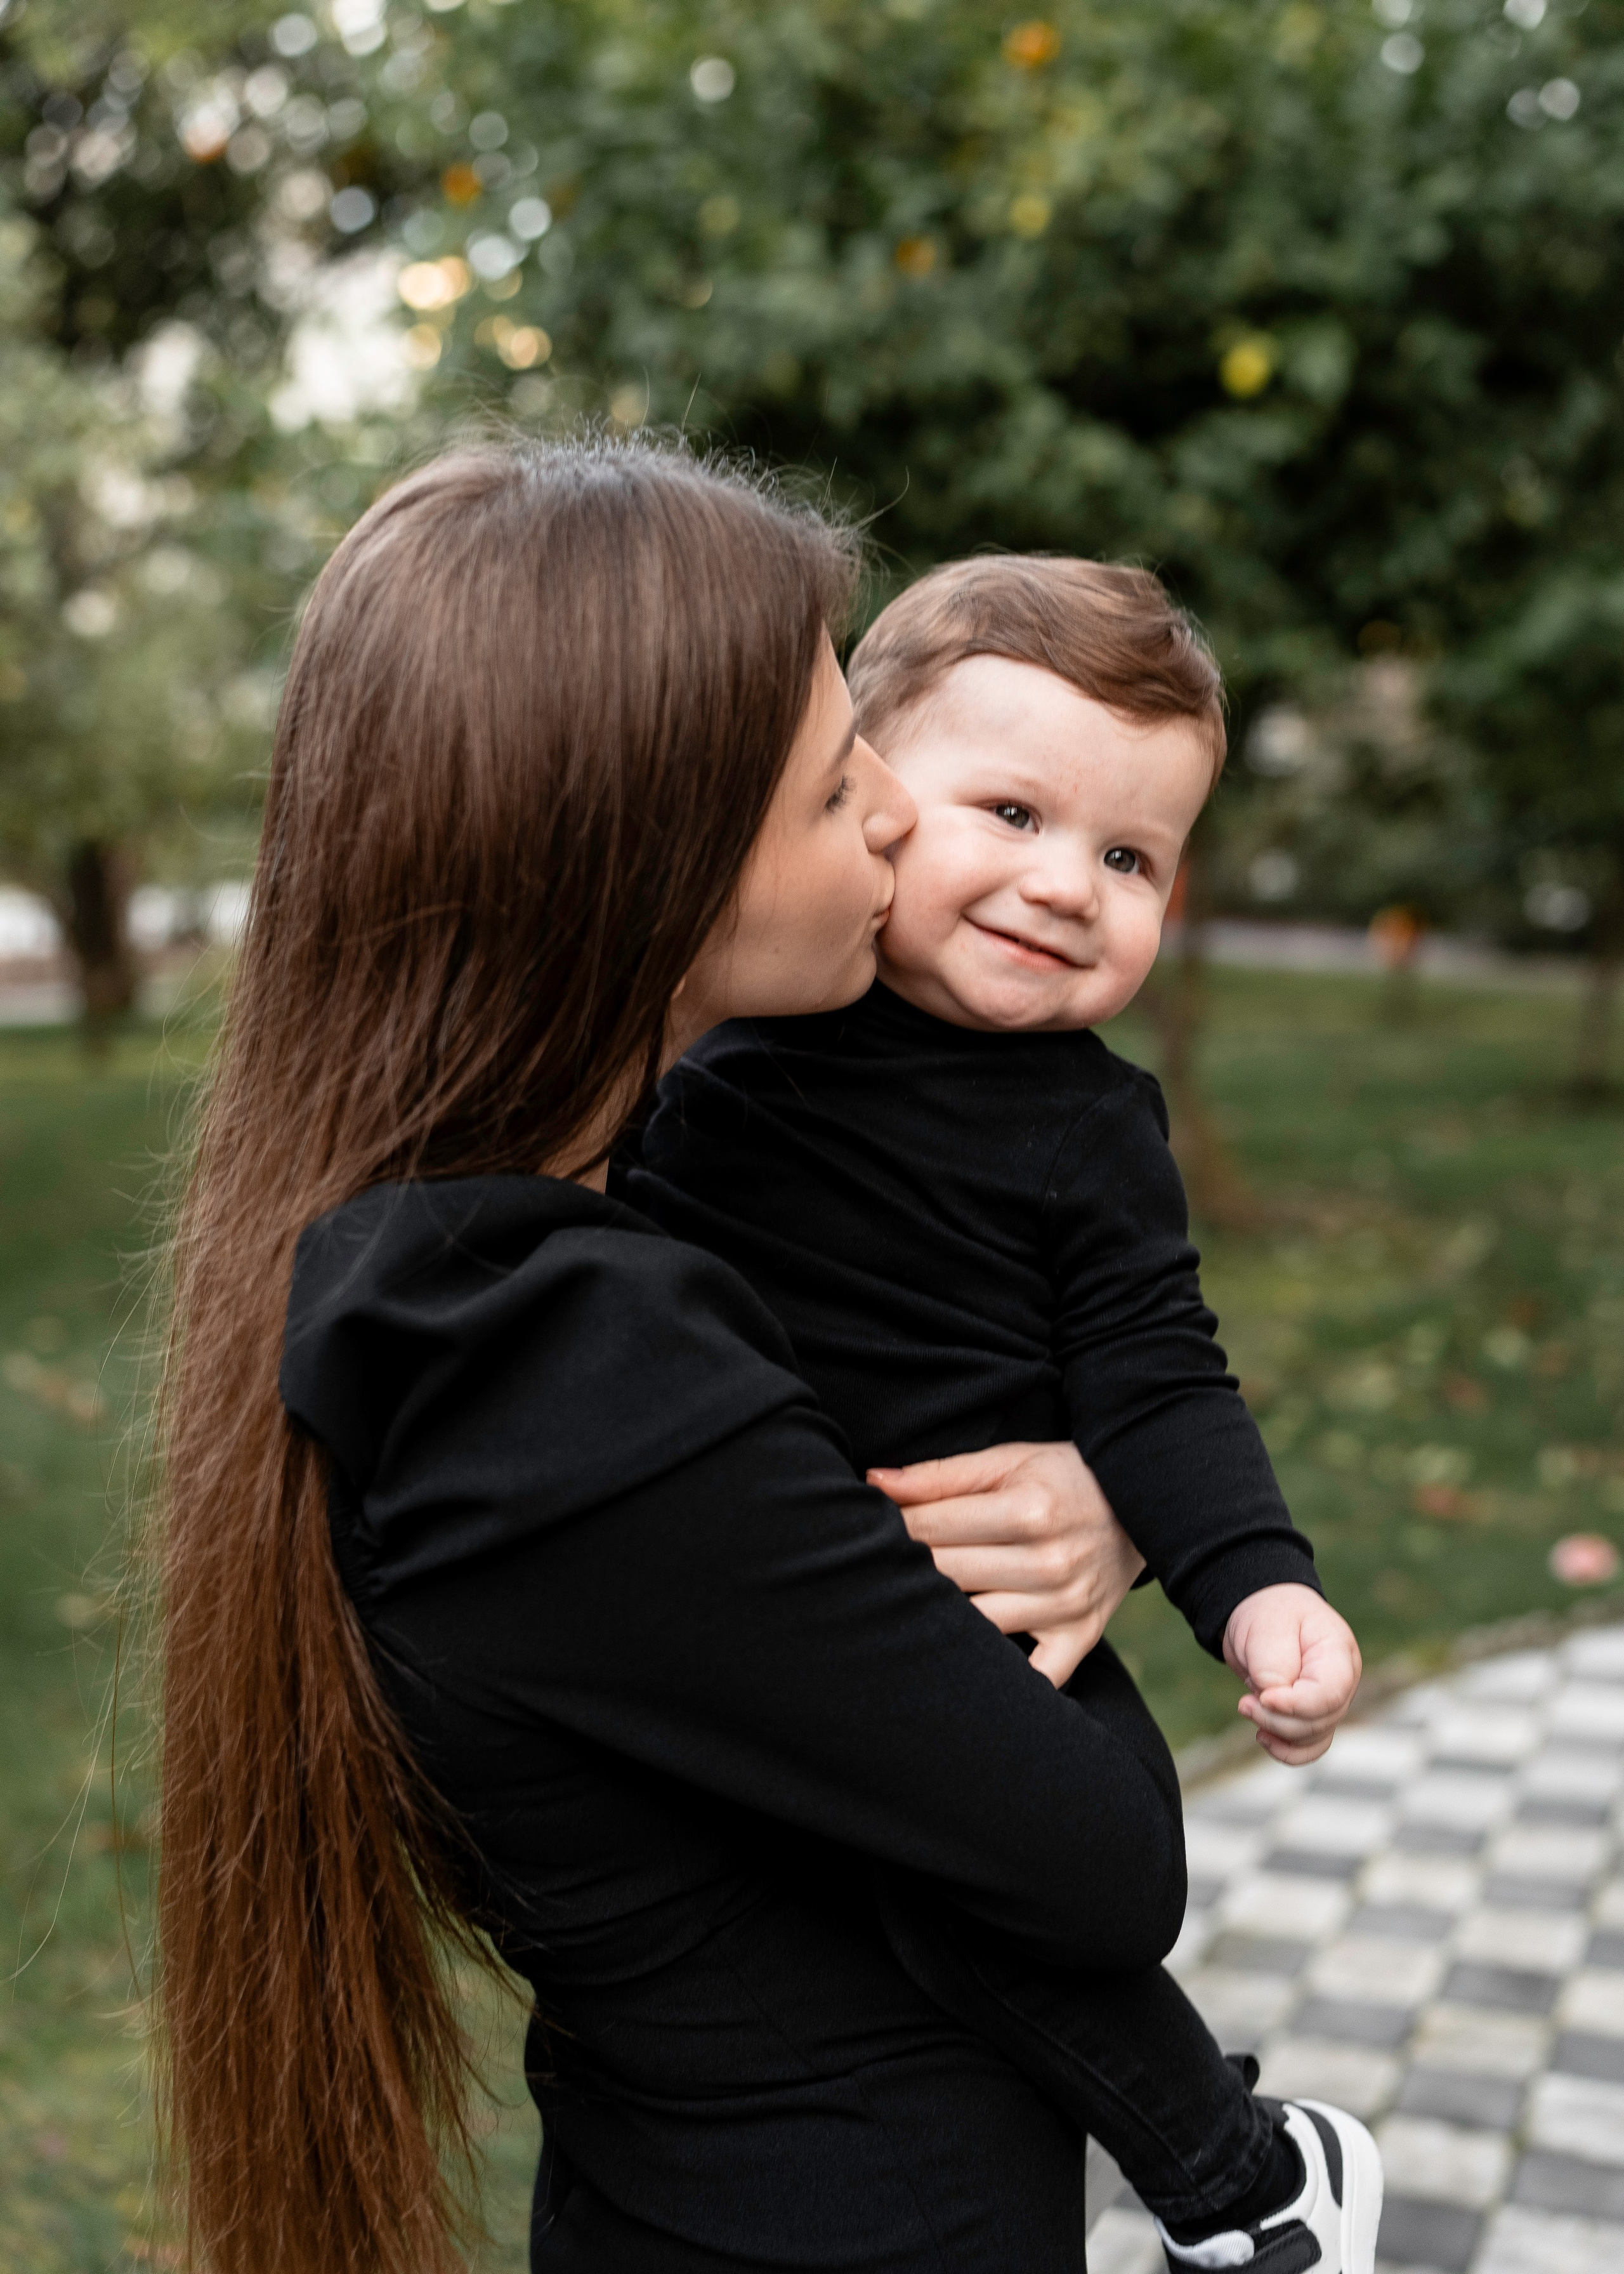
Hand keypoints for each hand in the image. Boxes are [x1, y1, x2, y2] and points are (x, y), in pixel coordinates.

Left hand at [868, 1441, 1145, 1687]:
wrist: (1146, 1504)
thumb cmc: (1063, 1477)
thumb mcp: (1008, 1460)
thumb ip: (940, 1475)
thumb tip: (873, 1480)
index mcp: (1029, 1510)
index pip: (932, 1529)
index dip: (891, 1528)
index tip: (871, 1528)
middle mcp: (1050, 1563)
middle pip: (946, 1576)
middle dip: (906, 1567)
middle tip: (879, 1565)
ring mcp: (1066, 1607)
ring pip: (975, 1625)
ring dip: (940, 1615)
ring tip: (917, 1602)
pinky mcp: (1080, 1638)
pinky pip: (1033, 1678)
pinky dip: (1002, 1678)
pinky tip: (968, 1660)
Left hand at [1223, 1584, 1361, 1764]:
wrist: (1262, 1612)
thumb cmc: (1269, 1614)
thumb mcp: (1267, 1628)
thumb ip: (1273, 1665)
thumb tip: (1273, 1699)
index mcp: (1338, 1653)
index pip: (1329, 1695)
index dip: (1296, 1705)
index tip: (1263, 1697)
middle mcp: (1341, 1682)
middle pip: (1319, 1721)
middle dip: (1276, 1719)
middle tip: (1245, 1702)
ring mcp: (1329, 1701)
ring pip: (1312, 1737)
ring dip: (1276, 1732)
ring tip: (1247, 1707)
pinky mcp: (1311, 1715)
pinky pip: (1308, 1746)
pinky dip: (1286, 1750)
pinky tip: (1263, 1737)